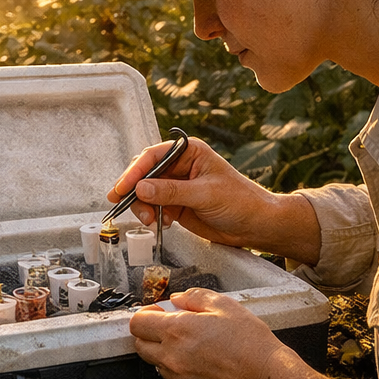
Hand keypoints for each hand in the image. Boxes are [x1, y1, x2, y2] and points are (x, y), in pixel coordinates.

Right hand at [107, 136, 321, 263]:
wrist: (256, 226)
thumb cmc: (240, 201)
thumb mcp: (204, 194)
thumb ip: (171, 192)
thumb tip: (140, 189)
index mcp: (188, 152)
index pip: (153, 156)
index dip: (135, 171)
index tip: (122, 188)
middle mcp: (179, 166)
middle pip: (144, 173)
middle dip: (134, 190)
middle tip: (123, 204)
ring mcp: (176, 186)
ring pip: (145, 193)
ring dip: (142, 207)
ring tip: (150, 221)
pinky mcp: (176, 205)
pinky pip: (153, 207)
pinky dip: (151, 216)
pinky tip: (161, 224)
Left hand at [130, 288, 345, 378]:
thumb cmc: (250, 342)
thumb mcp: (225, 306)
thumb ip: (194, 297)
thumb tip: (176, 299)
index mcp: (176, 331)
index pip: (137, 323)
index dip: (145, 315)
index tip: (159, 313)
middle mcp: (171, 358)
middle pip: (140, 346)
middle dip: (150, 335)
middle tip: (172, 329)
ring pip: (157, 365)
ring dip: (166, 354)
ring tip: (194, 348)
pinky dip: (181, 373)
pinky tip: (203, 365)